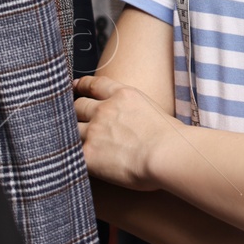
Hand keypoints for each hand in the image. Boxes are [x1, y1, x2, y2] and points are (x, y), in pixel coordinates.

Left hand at [74, 74, 169, 190]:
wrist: (166, 154)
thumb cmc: (172, 139)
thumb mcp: (154, 111)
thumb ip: (137, 112)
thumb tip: (136, 124)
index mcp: (123, 96)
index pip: (95, 84)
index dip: (82, 85)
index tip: (76, 86)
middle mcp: (105, 109)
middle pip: (78, 105)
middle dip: (75, 111)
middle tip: (72, 117)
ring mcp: (94, 130)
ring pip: (72, 128)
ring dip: (72, 134)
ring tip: (71, 141)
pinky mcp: (89, 153)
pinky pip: (72, 152)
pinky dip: (72, 155)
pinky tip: (71, 159)